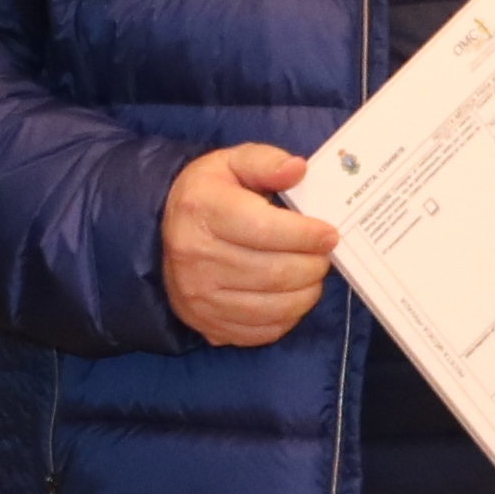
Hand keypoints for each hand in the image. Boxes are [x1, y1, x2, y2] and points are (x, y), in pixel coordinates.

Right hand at [163, 142, 340, 349]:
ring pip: (273, 306)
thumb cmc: (210, 195)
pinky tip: (292, 296)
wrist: (166, 234)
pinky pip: (262, 331)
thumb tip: (298, 170)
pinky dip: (288, 317)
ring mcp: (200, 297)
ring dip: (306, 293)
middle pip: (274, 272)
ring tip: (312, 275)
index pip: (265, 230)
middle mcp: (195, 257)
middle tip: (324, 256)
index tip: (328, 234)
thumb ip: (266, 162)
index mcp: (202, 211)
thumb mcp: (232, 163)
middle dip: (312, 265)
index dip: (306, 235)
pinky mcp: (207, 324)